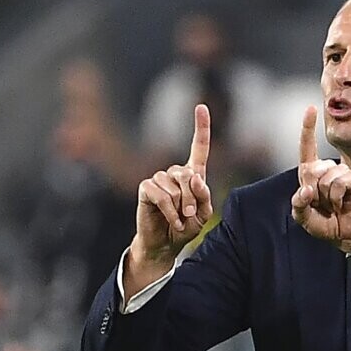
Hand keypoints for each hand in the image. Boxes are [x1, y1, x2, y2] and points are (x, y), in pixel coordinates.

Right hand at [126, 105, 213, 291]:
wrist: (165, 244)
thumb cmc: (185, 228)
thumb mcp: (203, 215)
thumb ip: (204, 196)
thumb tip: (194, 176)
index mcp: (192, 175)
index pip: (199, 147)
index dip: (201, 126)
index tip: (200, 106)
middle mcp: (175, 173)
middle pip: (188, 174)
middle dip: (192, 197)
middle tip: (190, 215)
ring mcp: (159, 179)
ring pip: (175, 186)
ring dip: (180, 207)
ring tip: (179, 220)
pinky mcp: (146, 188)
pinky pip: (162, 195)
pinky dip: (170, 211)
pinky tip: (170, 220)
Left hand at [291, 106, 350, 252]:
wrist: (346, 235)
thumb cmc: (325, 224)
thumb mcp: (304, 218)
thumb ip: (298, 205)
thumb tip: (306, 191)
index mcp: (312, 173)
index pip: (307, 148)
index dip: (308, 128)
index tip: (311, 109)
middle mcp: (328, 169)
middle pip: (312, 169)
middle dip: (313, 190)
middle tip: (322, 204)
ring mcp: (343, 172)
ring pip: (327, 177)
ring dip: (327, 197)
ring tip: (333, 205)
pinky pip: (340, 182)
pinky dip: (337, 197)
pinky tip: (342, 204)